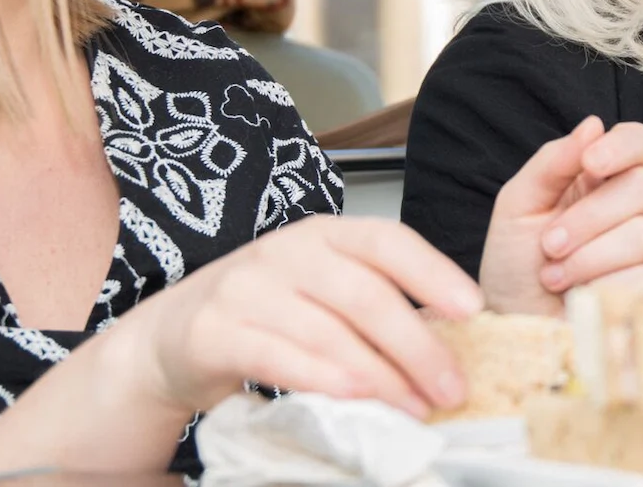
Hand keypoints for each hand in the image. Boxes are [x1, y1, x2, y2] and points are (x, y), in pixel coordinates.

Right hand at [118, 216, 482, 420]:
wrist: (170, 338)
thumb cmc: (264, 314)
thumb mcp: (321, 291)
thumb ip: (374, 303)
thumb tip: (451, 344)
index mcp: (324, 234)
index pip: (387, 240)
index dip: (432, 271)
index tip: (472, 308)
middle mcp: (286, 251)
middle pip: (365, 294)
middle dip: (417, 345)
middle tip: (452, 387)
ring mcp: (247, 287)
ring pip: (328, 330)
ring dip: (381, 375)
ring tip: (415, 408)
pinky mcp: (215, 330)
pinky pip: (277, 355)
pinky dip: (321, 378)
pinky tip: (356, 400)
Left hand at [479, 116, 642, 315]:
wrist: (514, 326)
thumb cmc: (515, 265)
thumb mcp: (518, 205)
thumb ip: (551, 162)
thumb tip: (593, 124)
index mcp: (601, 179)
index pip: (638, 142)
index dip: (623, 146)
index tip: (591, 163)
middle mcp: (634, 210)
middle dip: (590, 217)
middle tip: (549, 244)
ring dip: (588, 258)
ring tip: (553, 276)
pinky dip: (602, 287)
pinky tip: (579, 299)